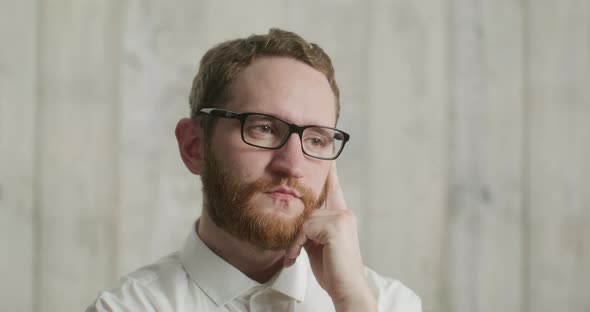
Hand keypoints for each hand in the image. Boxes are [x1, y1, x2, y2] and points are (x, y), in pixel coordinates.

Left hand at [284, 163, 376, 310]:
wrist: (347, 289)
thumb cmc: (333, 270)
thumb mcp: (318, 244)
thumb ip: (310, 228)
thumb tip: (296, 222)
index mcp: (342, 215)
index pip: (334, 189)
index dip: (330, 173)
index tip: (330, 158)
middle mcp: (344, 213)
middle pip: (308, 210)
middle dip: (296, 232)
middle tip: (292, 252)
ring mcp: (341, 218)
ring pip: (305, 220)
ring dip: (294, 241)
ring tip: (294, 257)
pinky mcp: (335, 226)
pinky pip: (304, 229)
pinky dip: (296, 244)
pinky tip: (296, 257)